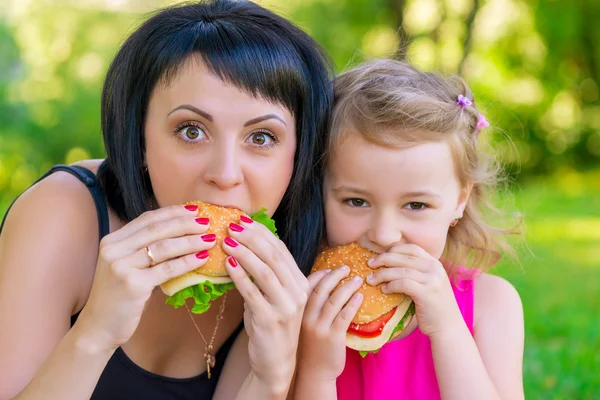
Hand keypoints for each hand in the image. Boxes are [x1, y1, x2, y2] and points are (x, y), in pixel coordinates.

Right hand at [76, 205, 214, 349]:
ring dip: (190, 241)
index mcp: (112, 241)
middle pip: (157, 229)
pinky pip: (166, 269)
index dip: (172, 212)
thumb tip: (179, 234)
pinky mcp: (132, 284)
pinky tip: (202, 258)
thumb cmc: (119, 297)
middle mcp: (114, 250)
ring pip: (164, 247)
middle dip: (185, 223)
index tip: (193, 210)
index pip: (147, 219)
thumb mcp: (126, 267)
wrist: (98, 328)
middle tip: (207, 221)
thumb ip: (143, 250)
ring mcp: (121, 266)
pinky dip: (187, 261)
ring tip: (209, 239)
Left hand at [222, 217, 309, 394]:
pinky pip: (253, 292)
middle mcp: (298, 291)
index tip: (243, 220)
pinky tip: (227, 264)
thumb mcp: (273, 295)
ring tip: (226, 241)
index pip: (281, 249)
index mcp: (301, 281)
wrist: (276, 360)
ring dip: (244, 253)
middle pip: (274, 256)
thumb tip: (244, 244)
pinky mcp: (271, 319)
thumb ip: (266, 273)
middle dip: (252, 238)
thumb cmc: (271, 324)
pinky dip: (240, 276)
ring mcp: (286, 306)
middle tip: (232, 225)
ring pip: (265, 271)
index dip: (262, 233)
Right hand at [299, 266, 362, 380]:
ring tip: (357, 279)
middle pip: (321, 290)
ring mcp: (319, 327)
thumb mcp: (302, 325)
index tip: (330, 269)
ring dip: (347, 287)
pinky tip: (360, 297)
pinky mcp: (333, 336)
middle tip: (346, 268)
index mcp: (297, 312)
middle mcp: (305, 318)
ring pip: (335, 300)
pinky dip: (353, 303)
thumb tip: (320, 287)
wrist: (313, 372)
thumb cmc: (309, 346)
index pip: (307, 287)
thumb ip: (307, 308)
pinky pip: (345, 315)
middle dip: (335, 276)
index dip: (319, 275)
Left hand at [366, 244, 461, 337]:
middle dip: (383, 259)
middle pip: (403, 257)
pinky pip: (403, 284)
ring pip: (400, 270)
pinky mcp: (427, 292)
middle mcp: (435, 268)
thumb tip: (389, 265)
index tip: (379, 256)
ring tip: (371, 279)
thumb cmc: (433, 307)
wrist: (448, 327)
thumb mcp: (428, 283)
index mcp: (434, 263)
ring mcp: (432, 280)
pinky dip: (390, 285)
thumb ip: (416, 273)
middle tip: (369, 264)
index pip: (410, 248)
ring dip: (382, 274)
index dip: (393, 249)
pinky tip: (384, 290)